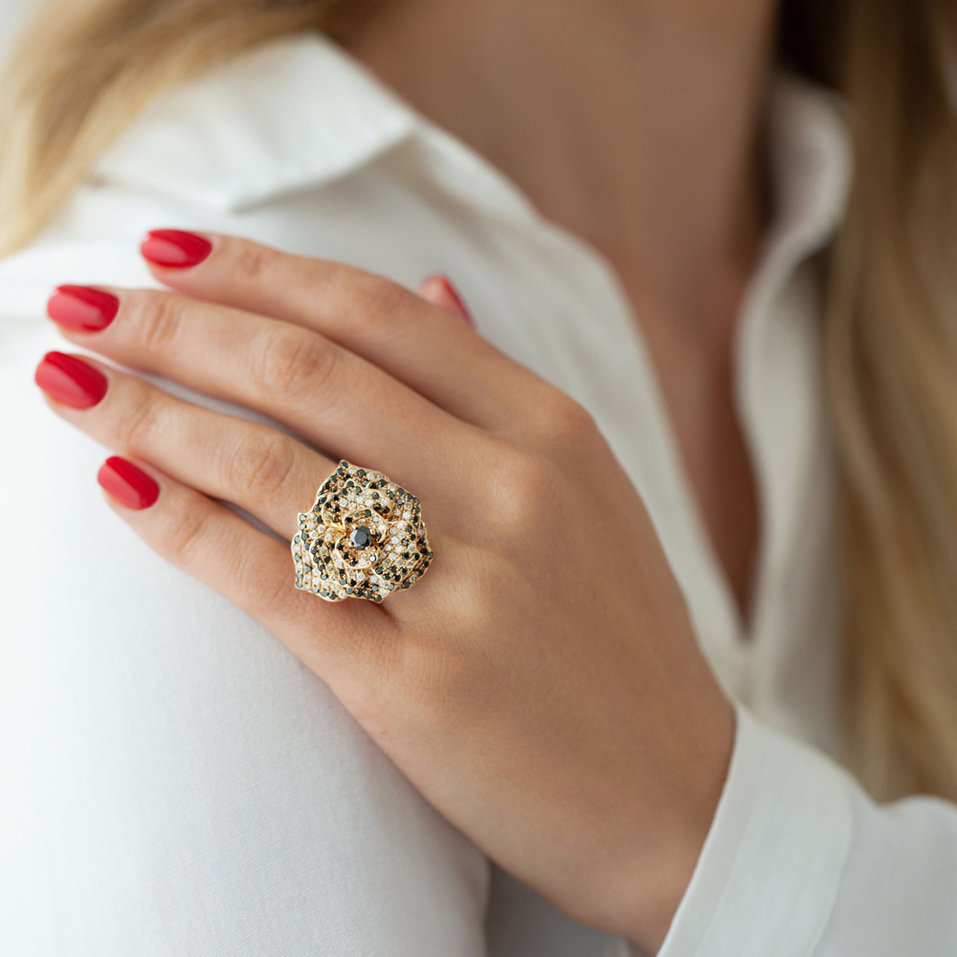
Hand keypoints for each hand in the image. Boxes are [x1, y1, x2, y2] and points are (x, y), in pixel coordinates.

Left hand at [35, 230, 733, 951]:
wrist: (676, 795)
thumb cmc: (619, 640)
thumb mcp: (587, 494)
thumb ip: (498, 391)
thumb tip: (432, 288)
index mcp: (554, 433)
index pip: (381, 317)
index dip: (262, 272)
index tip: (170, 253)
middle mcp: (514, 493)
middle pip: (312, 375)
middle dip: (179, 326)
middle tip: (85, 303)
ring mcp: (469, 589)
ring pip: (277, 469)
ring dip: (152, 414)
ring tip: (69, 382)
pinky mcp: (420, 686)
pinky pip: (275, 583)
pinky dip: (184, 525)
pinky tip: (121, 485)